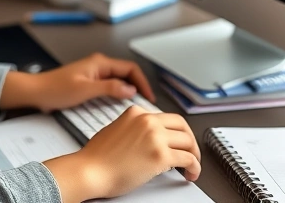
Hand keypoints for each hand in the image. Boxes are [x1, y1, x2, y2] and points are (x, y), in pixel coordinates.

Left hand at [0, 53, 155, 112]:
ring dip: (128, 91)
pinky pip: (110, 86)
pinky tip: (119, 105)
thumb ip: (109, 88)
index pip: (130, 68)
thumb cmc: (55, 89)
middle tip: (146, 103)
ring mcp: (94, 73)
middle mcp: (99, 65)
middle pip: (127, 74)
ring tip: (136, 106)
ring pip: (119, 80)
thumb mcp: (85, 90)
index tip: (149, 97)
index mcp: (100, 63)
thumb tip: (130, 89)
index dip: (142, 82)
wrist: (37, 92)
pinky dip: (118, 94)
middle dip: (138, 87)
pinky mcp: (90, 82)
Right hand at [44, 107, 201, 202]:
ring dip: (194, 155)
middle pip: (182, 126)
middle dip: (190, 140)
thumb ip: (134, 128)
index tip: (179, 141)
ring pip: (188, 142)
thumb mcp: (115, 129)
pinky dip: (194, 167)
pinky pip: (188, 159)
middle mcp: (147, 121)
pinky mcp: (160, 155)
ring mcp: (155, 137)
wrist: (89, 170)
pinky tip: (191, 173)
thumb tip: (148, 140)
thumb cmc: (97, 157)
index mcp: (136, 112)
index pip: (166, 118)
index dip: (176, 132)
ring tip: (192, 166)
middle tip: (191, 152)